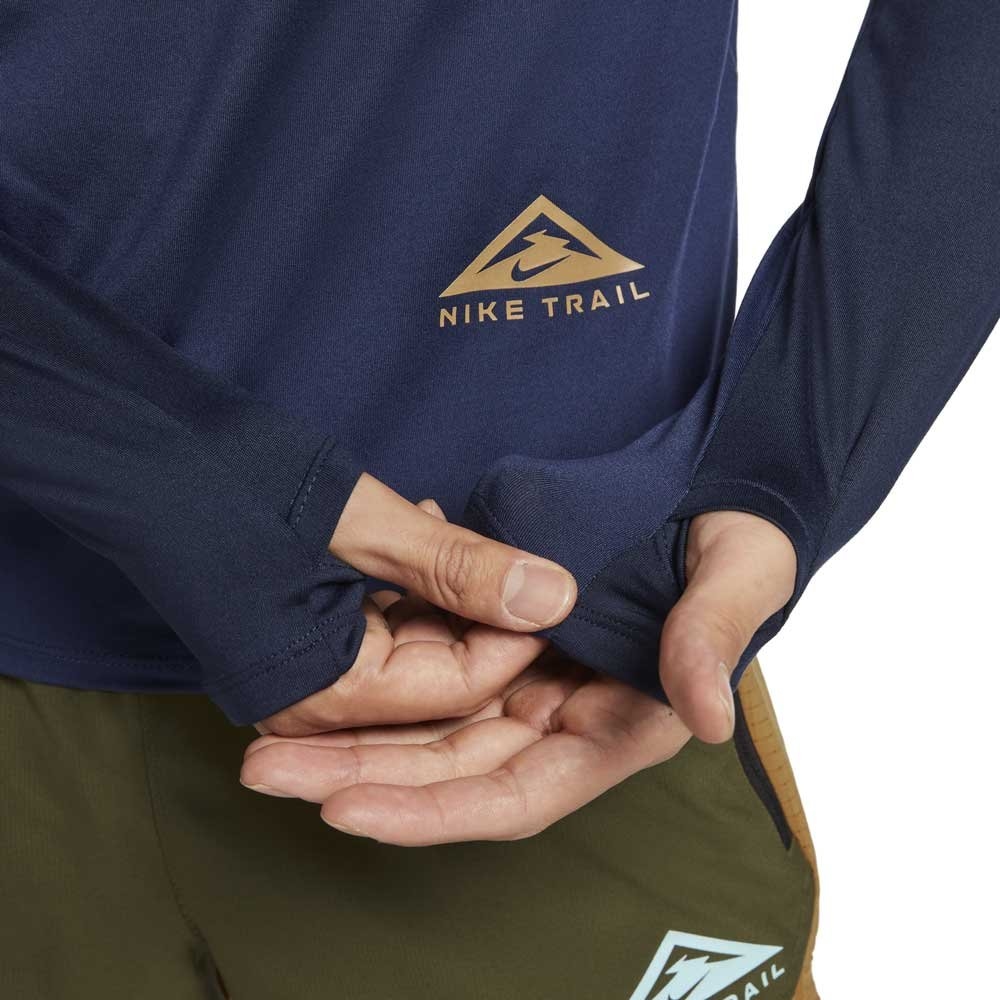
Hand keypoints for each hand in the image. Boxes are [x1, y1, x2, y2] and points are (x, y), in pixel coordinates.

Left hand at [242, 509, 795, 843]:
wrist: (715, 488)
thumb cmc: (739, 538)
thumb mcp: (738, 574)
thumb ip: (713, 637)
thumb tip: (706, 716)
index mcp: (620, 726)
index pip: (516, 793)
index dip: (433, 809)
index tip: (346, 809)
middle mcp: (565, 718)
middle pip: (449, 771)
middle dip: (359, 778)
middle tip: (265, 769)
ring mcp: (530, 678)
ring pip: (427, 725)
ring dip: (350, 735)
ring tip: (264, 735)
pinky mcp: (505, 636)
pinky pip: (432, 664)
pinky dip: (380, 671)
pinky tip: (316, 675)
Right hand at [260, 474, 576, 736]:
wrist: (138, 452)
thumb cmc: (236, 484)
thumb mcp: (366, 524)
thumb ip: (461, 566)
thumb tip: (557, 595)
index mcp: (325, 695)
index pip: (460, 686)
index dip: (515, 633)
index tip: (553, 582)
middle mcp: (314, 707)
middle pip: (442, 679)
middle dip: (483, 615)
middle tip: (514, 556)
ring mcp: (307, 679)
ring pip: (419, 652)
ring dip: (448, 593)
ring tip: (455, 532)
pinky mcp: (305, 644)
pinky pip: (385, 632)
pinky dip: (414, 588)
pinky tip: (424, 533)